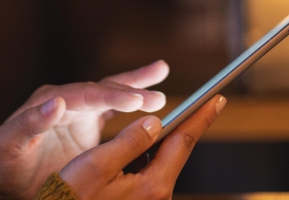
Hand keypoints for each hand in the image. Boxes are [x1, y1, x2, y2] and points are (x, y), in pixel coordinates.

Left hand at [0, 61, 168, 199]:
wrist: (8, 177)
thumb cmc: (7, 162)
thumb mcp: (10, 143)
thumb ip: (30, 123)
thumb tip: (55, 102)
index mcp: (47, 102)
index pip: (83, 94)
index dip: (109, 96)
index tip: (133, 99)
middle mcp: (64, 100)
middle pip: (100, 89)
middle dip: (128, 90)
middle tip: (156, 97)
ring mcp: (77, 110)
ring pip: (109, 91)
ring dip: (135, 85)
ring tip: (160, 71)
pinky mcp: (87, 122)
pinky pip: (112, 106)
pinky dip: (132, 98)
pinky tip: (154, 87)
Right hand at [58, 94, 225, 198]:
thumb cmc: (72, 196)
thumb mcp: (97, 163)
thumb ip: (129, 141)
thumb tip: (154, 122)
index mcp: (152, 185)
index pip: (183, 143)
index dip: (200, 117)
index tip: (216, 99)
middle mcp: (158, 196)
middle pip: (178, 152)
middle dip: (189, 125)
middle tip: (206, 102)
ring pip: (163, 162)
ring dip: (167, 140)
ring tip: (173, 118)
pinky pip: (151, 172)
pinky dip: (152, 153)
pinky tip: (144, 144)